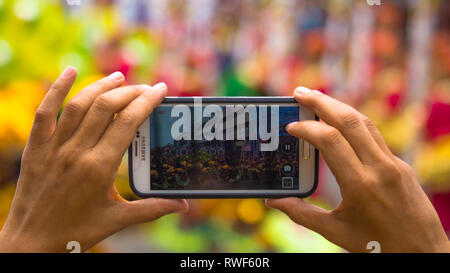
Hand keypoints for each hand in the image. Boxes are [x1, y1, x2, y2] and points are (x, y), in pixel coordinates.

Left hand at [0, 67, 187, 251]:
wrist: (32, 242)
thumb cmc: (76, 232)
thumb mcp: (118, 219)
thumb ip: (153, 209)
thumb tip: (184, 205)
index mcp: (100, 167)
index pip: (128, 122)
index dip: (147, 102)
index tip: (161, 90)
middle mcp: (77, 152)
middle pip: (106, 107)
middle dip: (130, 92)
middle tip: (146, 88)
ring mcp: (54, 147)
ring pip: (79, 104)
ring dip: (100, 86)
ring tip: (119, 78)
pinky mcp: (37, 147)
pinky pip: (45, 111)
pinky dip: (56, 88)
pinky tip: (70, 71)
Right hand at [266, 87, 449, 252]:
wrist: (423, 254)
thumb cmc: (377, 247)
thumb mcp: (335, 232)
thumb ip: (302, 214)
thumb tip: (274, 201)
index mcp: (360, 185)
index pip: (331, 140)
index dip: (307, 128)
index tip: (290, 127)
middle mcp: (380, 168)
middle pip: (349, 120)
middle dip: (321, 101)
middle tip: (299, 92)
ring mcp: (393, 163)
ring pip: (364, 122)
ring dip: (338, 106)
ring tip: (316, 98)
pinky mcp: (400, 165)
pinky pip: (374, 135)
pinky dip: (353, 121)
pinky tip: (339, 121)